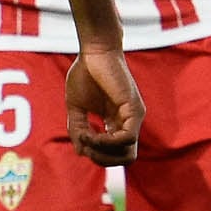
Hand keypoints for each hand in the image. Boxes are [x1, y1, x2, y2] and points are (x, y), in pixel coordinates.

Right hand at [66, 45, 141, 167]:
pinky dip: (107, 141)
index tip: (80, 139)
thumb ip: (78, 130)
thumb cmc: (85, 73)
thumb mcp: (76, 108)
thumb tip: (81, 152)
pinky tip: (93, 131)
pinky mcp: (134, 109)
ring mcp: (134, 117)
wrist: (94, 50)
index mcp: (117, 122)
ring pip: (128, 154)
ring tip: (87, 135)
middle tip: (85, 143)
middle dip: (102, 159)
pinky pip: (127, 138)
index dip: (96, 155)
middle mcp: (129, 122)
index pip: (115, 154)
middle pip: (125, 159)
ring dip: (102, 151)